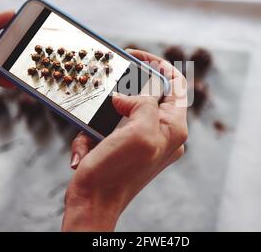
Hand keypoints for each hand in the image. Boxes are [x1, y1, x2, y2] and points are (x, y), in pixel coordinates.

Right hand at [62, 49, 187, 230]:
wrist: (91, 206)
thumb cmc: (116, 175)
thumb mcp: (139, 132)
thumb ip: (144, 104)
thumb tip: (128, 96)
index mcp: (173, 128)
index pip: (175, 85)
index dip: (159, 65)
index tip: (137, 54)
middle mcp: (161, 133)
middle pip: (148, 95)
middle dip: (125, 89)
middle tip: (109, 80)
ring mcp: (141, 140)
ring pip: (122, 111)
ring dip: (102, 118)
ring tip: (91, 137)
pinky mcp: (121, 146)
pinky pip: (106, 127)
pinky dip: (91, 134)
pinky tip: (85, 151)